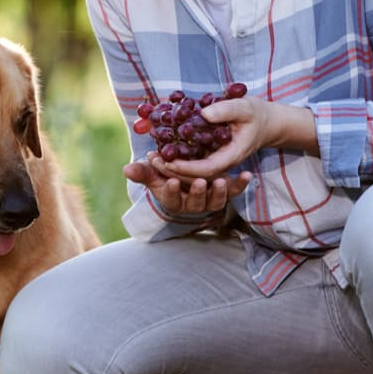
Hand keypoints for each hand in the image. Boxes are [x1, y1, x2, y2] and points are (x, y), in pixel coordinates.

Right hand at [123, 157, 250, 215]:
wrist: (188, 174)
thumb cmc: (166, 174)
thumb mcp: (154, 173)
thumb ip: (142, 172)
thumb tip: (126, 169)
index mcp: (173, 200)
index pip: (171, 199)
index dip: (172, 191)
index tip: (172, 181)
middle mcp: (192, 204)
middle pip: (195, 202)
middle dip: (198, 192)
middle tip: (200, 181)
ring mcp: (210, 200)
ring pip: (215, 200)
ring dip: (219, 191)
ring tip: (220, 180)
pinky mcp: (225, 192)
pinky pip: (234, 191)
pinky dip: (241, 184)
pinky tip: (246, 174)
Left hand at [156, 98, 318, 180]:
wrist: (266, 123)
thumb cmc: (256, 114)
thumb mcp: (244, 107)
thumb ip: (226, 110)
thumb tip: (204, 114)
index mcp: (232, 156)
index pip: (207, 169)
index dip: (186, 168)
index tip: (168, 161)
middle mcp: (222, 164)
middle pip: (195, 176)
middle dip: (173, 170)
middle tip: (152, 160)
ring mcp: (216, 162)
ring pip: (191, 173)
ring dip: (171, 167)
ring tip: (152, 158)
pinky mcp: (210, 157)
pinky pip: (192, 163)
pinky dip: (176, 160)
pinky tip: (161, 150)